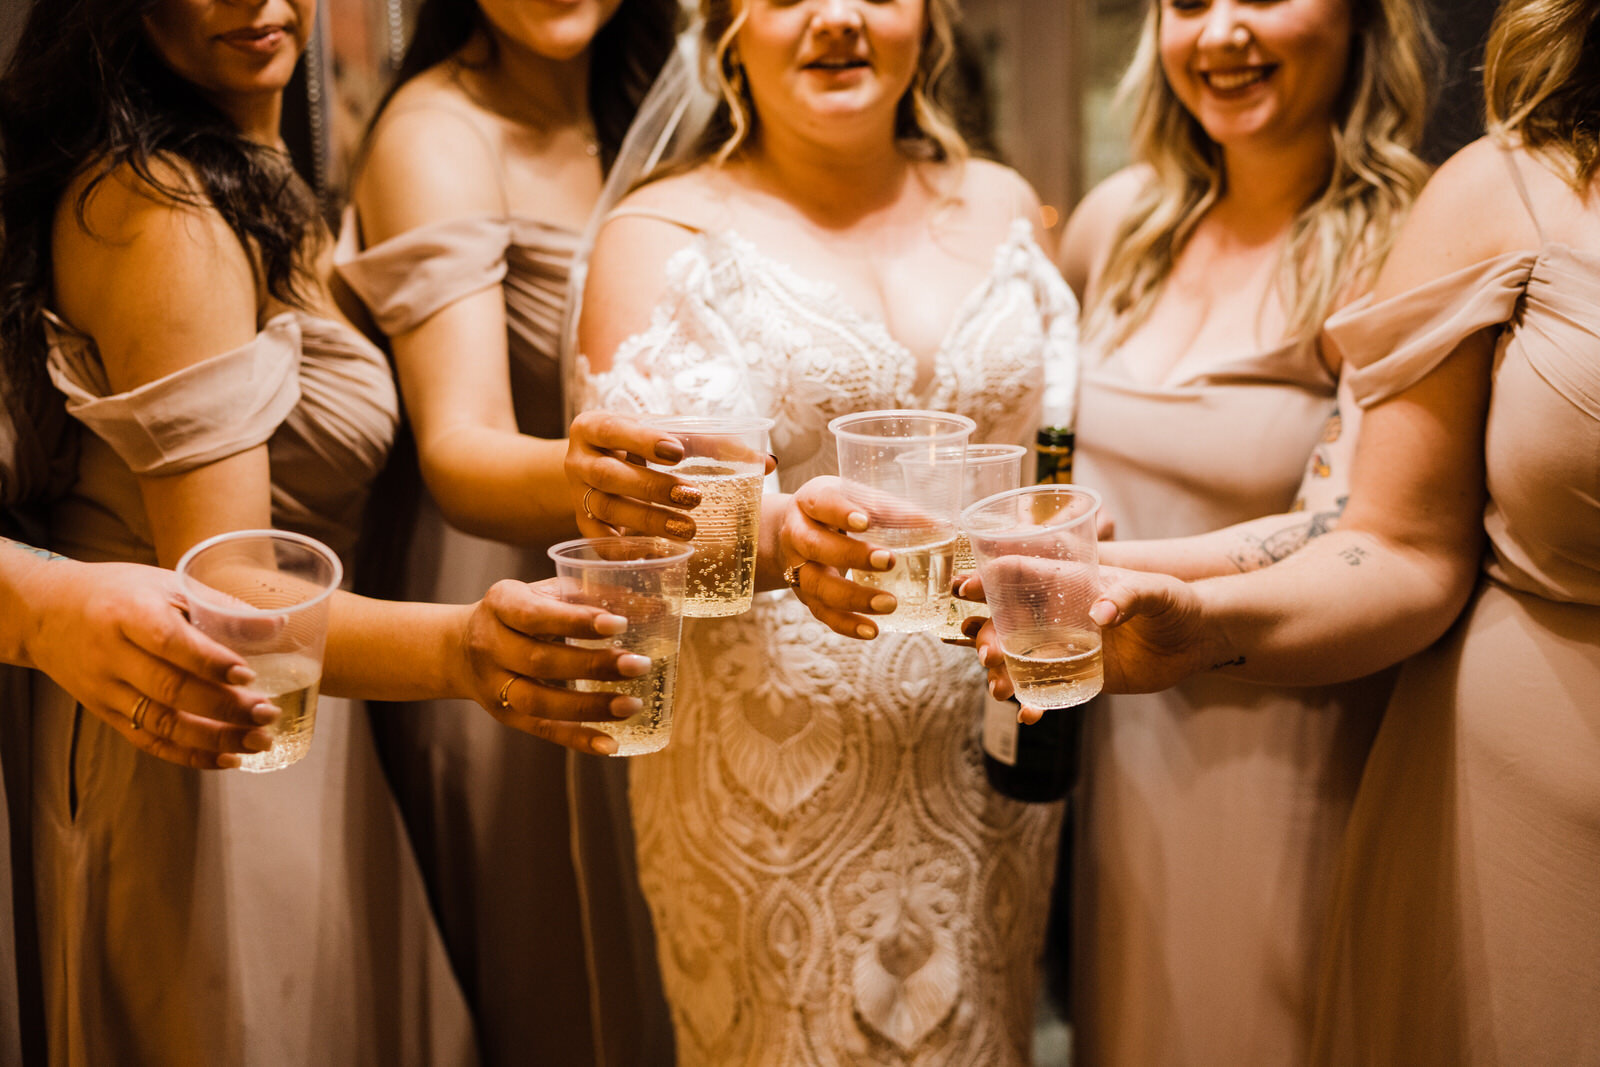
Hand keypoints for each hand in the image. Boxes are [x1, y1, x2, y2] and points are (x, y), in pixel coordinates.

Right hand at [21, 560, 276, 769]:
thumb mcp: (163, 583)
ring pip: (161, 723)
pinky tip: (227, 758)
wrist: (46, 613)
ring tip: (259, 741)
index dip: (210, 662)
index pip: (168, 642)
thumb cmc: (118, 592)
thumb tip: (277, 626)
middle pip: (169, 690)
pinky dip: (190, 755)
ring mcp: (105, 689)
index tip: (249, 675)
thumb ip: (217, 604)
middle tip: (267, 714)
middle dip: (224, 708)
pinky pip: (148, 741)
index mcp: (127, 613)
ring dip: (215, 738)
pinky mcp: (105, 713)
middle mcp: (111, 655)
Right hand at [458, 578, 662, 755]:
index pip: (536, 614)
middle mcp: (490, 644)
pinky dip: (577, 739)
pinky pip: (541, 730)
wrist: (460, 647)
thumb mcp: (546, 592)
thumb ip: (595, 596)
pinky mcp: (505, 715)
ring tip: (633, 705)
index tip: (620, 624)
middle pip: (540, 661)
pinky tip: (610, 744)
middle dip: (593, 665)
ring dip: (589, 706)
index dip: (577, 621)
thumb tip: (658, 608)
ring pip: (539, 702)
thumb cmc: (522, 612)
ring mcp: (494, 685)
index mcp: (501, 603)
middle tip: (639, 664)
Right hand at [565, 411, 700, 539]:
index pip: (612, 430)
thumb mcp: (659, 430)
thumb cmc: (636, 442)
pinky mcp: (583, 522)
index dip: (642, 441)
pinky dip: (624, 548)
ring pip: (605, 508)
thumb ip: (703, 440)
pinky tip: (654, 550)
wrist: (596, 462)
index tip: (677, 453)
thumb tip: (756, 458)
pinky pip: (597, 540)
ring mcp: (577, 494)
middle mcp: (578, 461)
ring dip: (647, 520)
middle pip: (607, 475)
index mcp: (592, 427)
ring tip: (687, 529)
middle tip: (693, 496)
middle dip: (651, 487)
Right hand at [770, 476, 899, 639]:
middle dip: (852, 556)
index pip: (821, 503)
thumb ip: (890, 510)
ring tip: (889, 604)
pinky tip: (872, 630)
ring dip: (853, 597)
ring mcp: (798, 569)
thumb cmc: (835, 513)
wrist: (791, 533)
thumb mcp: (854, 499)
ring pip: (818, 585)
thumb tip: (939, 526)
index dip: (840, 512)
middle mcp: (798, 534)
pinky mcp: (806, 596)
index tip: (865, 521)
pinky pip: (823, 613)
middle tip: (889, 561)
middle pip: (816, 546)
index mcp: (810, 502)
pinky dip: (847, 624)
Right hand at [966, 566, 1219, 721]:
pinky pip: (1047, 690)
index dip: (988, 579)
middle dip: (987, 636)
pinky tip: (1028, 715)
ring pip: (1019, 659)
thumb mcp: (1157, 590)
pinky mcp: (1081, 676)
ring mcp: (1067, 647)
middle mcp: (1060, 615)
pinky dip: (1033, 703)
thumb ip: (1130, 595)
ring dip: (1001, 673)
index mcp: (1070, 583)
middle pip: (1007, 622)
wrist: (1197, 640)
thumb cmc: (1177, 602)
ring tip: (998, 689)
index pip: (1020, 575)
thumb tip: (1102, 613)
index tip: (963, 589)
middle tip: (986, 652)